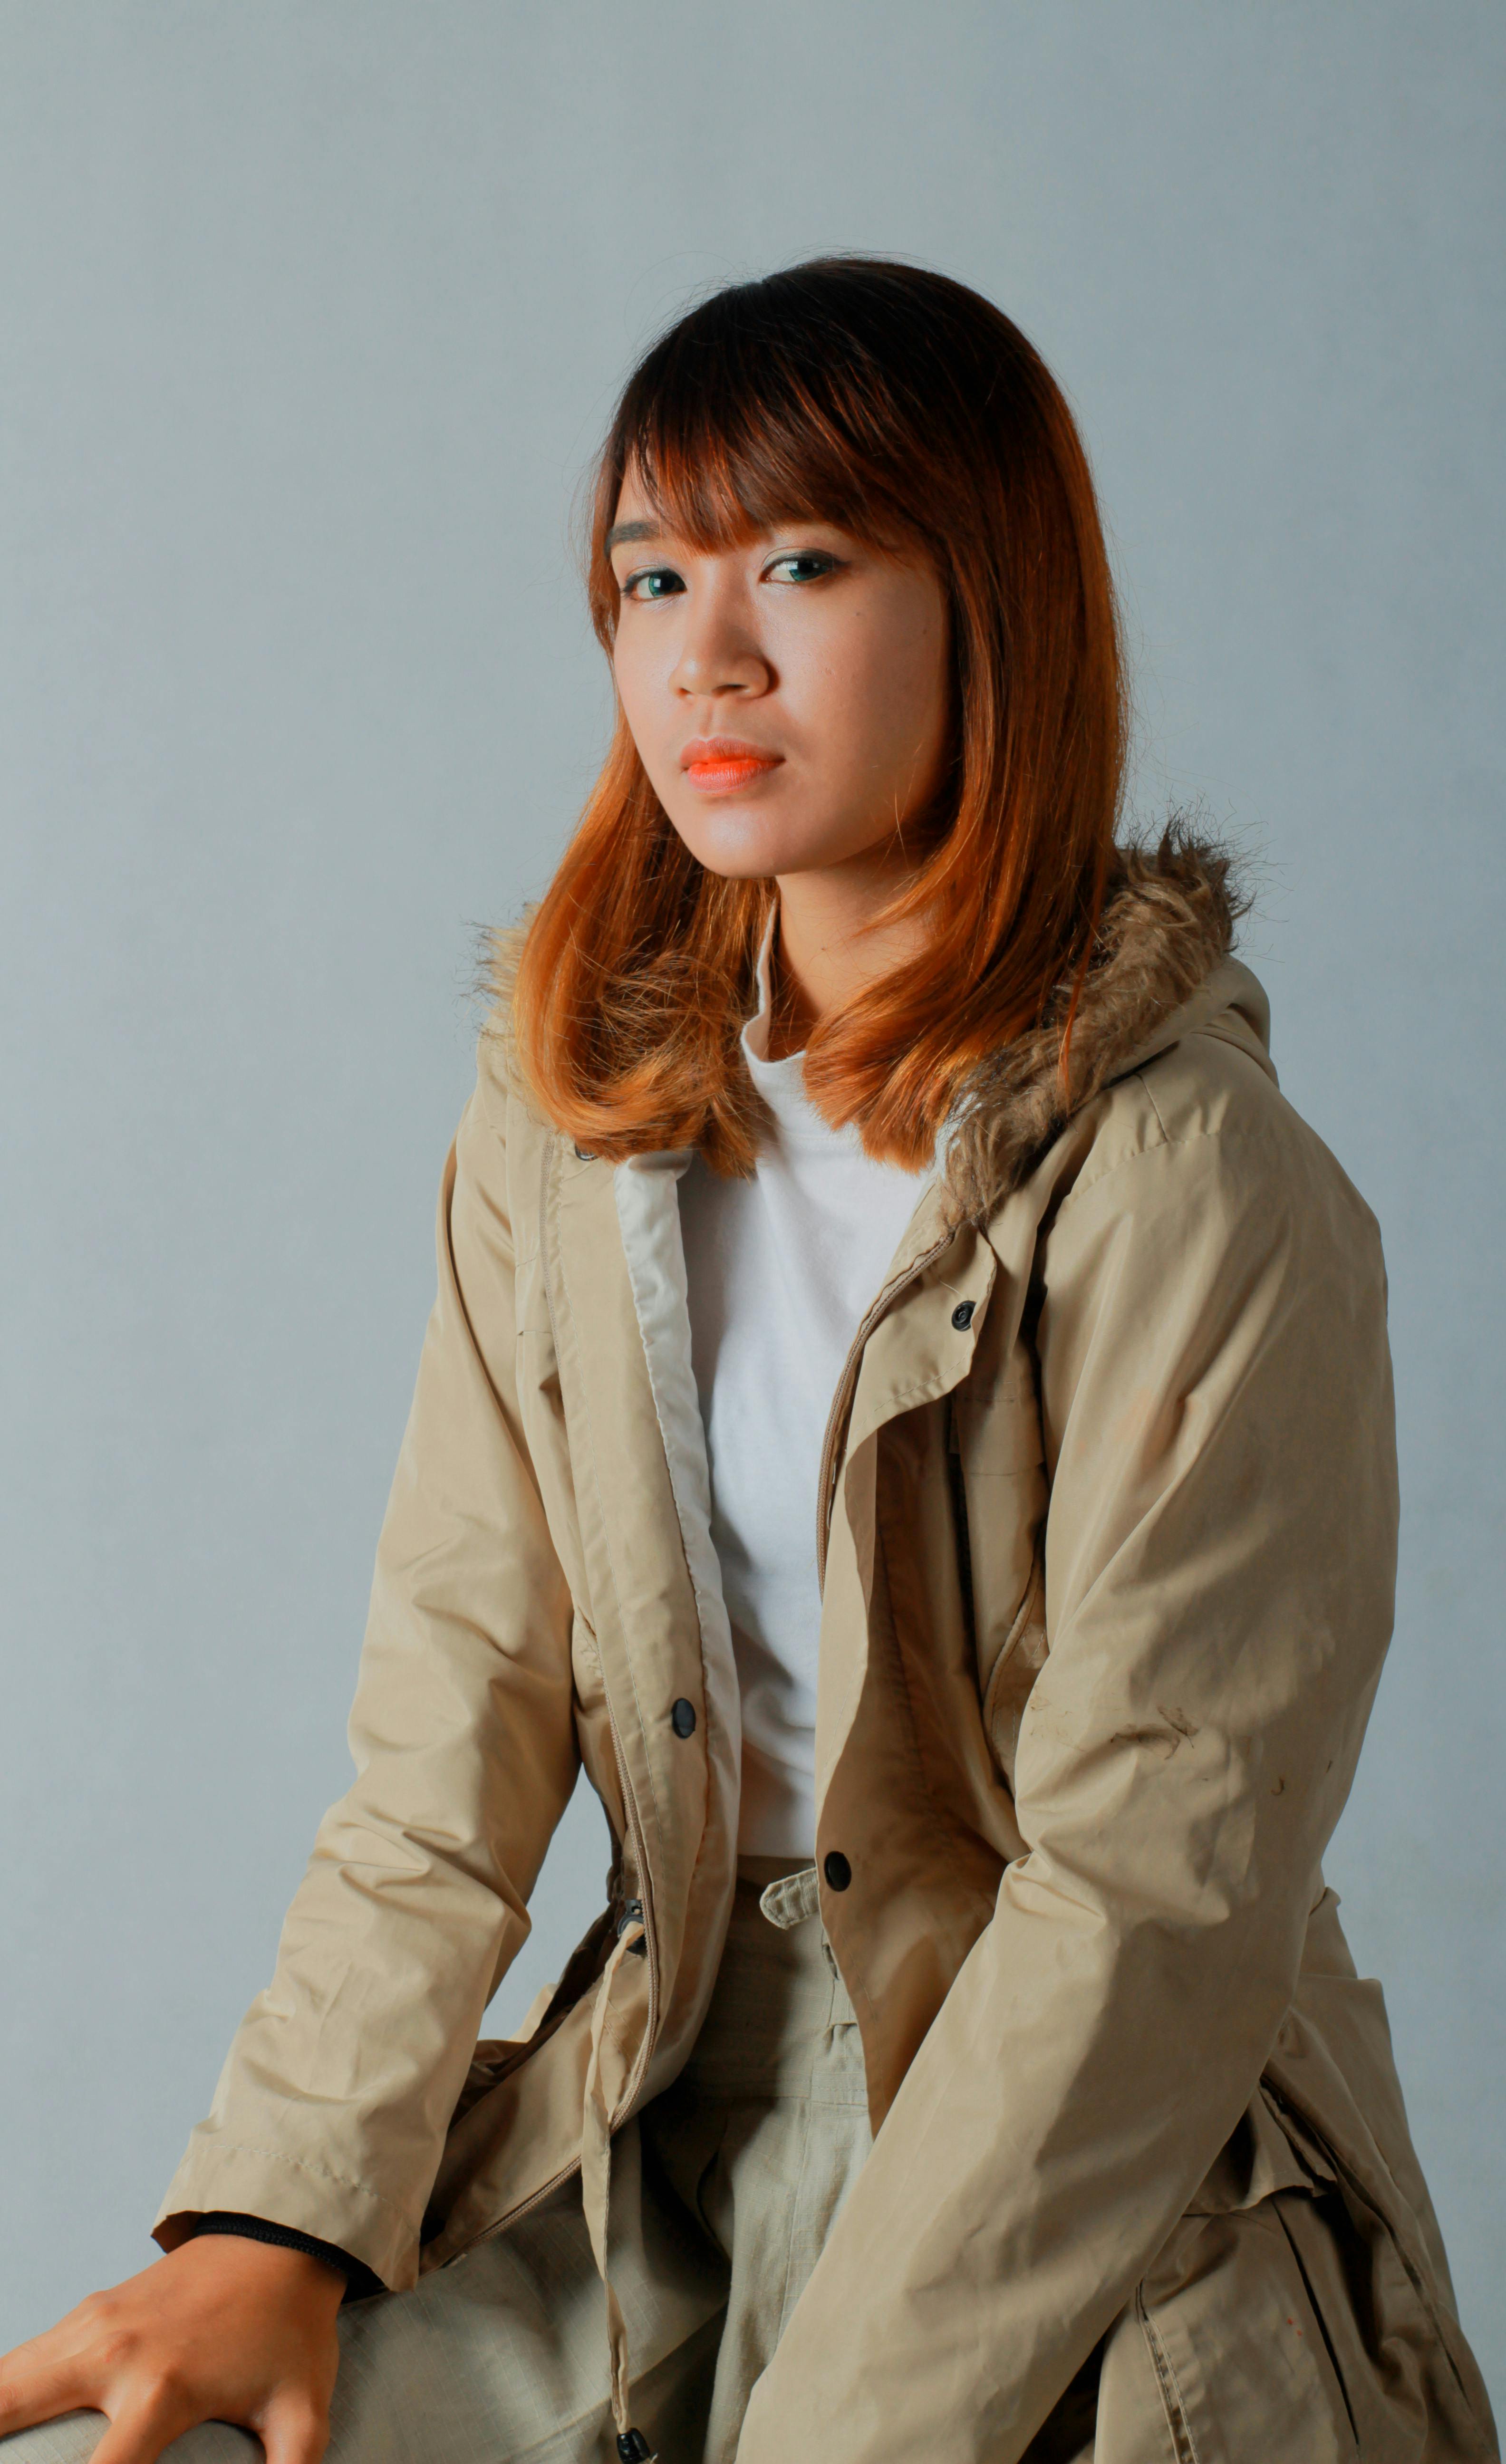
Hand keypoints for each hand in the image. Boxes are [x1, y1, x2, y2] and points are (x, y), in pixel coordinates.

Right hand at [0, 2235, 345, 2463]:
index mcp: (161, 2390)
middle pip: (12, 2409)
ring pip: (5, 2380)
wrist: (280, 2238)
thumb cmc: (290, 2332)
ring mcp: (92, 2326)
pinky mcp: (88, 2310)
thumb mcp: (302, 2414)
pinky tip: (3, 2421)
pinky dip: (3, 2391)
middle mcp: (112, 2354)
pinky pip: (21, 2360)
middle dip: (0, 2449)